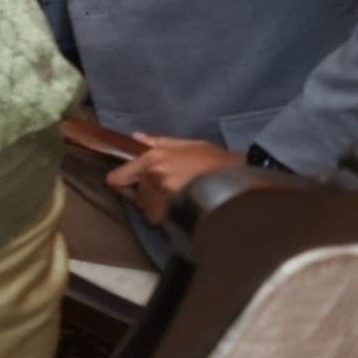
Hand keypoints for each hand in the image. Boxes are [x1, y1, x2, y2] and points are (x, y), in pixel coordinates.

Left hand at [110, 133, 247, 223]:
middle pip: (135, 197)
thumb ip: (157, 142)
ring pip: (147, 210)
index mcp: (153, 157)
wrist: (241, 174)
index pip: (116, 178)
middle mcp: (154, 173)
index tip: (132, 186)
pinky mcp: (175, 207)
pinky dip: (169, 218)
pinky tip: (183, 209)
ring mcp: (164, 192)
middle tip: (168, 192)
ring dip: (158, 209)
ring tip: (179, 200)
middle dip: (147, 197)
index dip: (123, 184)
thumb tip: (135, 137)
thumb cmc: (215, 160)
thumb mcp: (187, 144)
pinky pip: (160, 220)